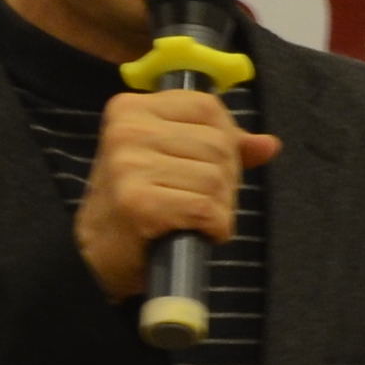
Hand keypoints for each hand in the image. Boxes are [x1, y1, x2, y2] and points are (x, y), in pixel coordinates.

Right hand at [76, 86, 281, 299]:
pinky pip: (205, 208)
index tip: (209, 167)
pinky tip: (196, 232)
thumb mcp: (168, 160)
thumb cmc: (135, 205)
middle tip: (201, 201)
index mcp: (131, 109)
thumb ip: (218, 146)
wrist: (94, 257)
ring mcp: (129, 166)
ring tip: (195, 219)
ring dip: (219, 208)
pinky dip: (213, 227)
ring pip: (216, 178)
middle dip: (225, 180)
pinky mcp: (138, 202)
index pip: (207, 107)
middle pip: (218, 144)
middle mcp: (127, 131)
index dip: (226, 139)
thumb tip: (269, 145)